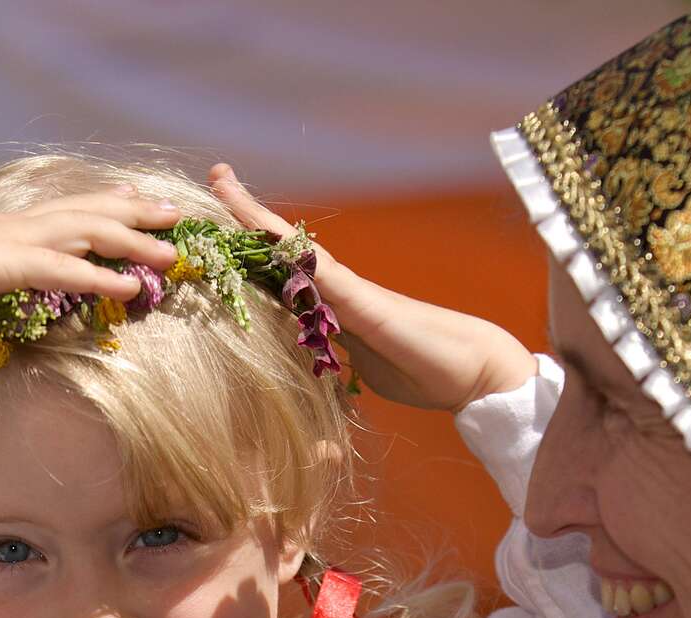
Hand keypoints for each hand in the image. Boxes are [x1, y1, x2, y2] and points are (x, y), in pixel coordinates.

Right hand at [0, 190, 182, 316]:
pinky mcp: (4, 267)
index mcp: (4, 230)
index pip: (65, 209)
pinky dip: (101, 276)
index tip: (135, 197)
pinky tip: (131, 286)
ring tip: (173, 251)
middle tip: (176, 213)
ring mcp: (13, 244)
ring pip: (88, 235)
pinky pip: (63, 270)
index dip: (103, 203)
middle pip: (89, 213)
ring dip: (134, 242)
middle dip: (136, 213)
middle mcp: (16, 229)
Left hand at [209, 164, 534, 411]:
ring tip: (224, 186)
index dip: (249, 248)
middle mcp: (337, 289)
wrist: (474, 370)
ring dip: (258, 219)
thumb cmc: (422, 369)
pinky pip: (322, 273)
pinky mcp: (366, 303)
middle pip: (281, 246)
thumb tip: (316, 363)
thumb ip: (336, 359)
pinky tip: (264, 231)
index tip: (221, 222)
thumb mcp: (362, 368)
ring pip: (294, 248)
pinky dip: (292, 253)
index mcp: (332, 306)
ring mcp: (350, 291)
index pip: (281, 271)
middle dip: (246, 214)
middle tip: (216, 174)